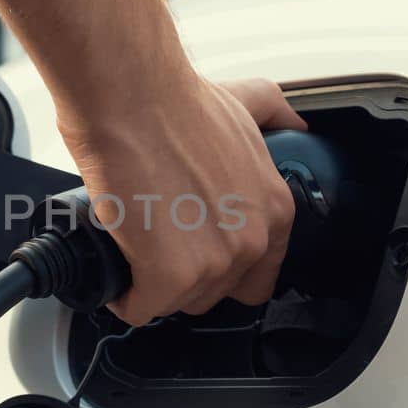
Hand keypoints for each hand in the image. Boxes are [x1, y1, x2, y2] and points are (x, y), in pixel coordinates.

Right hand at [58, 77, 307, 324]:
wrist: (131, 99)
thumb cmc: (175, 101)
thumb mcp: (247, 102)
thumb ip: (276, 116)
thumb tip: (293, 124)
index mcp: (274, 209)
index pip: (259, 275)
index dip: (220, 267)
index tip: (194, 252)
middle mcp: (251, 241)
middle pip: (212, 292)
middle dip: (181, 274)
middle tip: (155, 239)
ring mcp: (212, 264)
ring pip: (174, 301)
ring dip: (150, 282)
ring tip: (132, 245)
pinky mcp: (168, 277)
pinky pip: (138, 308)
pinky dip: (121, 294)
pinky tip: (114, 267)